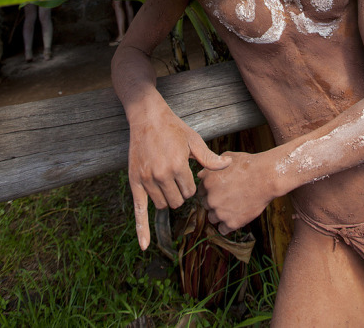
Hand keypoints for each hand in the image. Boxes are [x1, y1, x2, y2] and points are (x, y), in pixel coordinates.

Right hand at [127, 105, 230, 249]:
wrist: (147, 117)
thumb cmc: (173, 128)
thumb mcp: (194, 141)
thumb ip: (209, 158)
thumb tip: (229, 165)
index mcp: (178, 166)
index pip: (190, 192)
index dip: (191, 184)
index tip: (188, 171)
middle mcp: (161, 175)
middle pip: (177, 201)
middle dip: (181, 192)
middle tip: (178, 176)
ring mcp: (147, 180)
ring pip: (163, 205)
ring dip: (168, 197)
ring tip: (168, 179)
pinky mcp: (135, 182)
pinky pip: (138, 211)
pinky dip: (141, 230)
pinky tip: (143, 245)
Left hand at [197, 151, 275, 234]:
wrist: (266, 177)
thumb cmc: (248, 165)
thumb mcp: (226, 158)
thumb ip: (211, 168)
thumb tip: (202, 174)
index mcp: (207, 182)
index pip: (201, 191)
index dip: (210, 191)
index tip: (219, 190)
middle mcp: (211, 198)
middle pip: (206, 205)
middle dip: (214, 201)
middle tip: (228, 197)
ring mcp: (220, 212)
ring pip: (212, 218)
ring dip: (220, 214)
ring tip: (232, 206)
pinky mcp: (231, 223)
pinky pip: (222, 229)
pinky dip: (227, 225)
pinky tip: (235, 216)